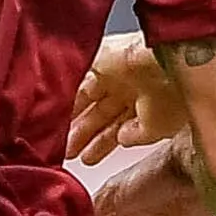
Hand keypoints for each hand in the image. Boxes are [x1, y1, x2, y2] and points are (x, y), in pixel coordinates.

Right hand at [69, 32, 192, 165]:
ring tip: (82, 159)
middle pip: (98, 115)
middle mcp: (125, 86)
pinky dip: (125, 140)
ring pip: (115, 128)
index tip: (53, 126)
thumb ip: (72, 83)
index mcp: (109, 67)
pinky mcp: (157, 125)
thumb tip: (57, 95)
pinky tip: (117, 141)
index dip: (69, 111)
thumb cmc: (126, 56)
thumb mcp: (86, 64)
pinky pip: (137, 136)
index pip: (84, 94)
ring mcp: (142, 106)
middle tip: (64, 149)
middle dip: (81, 132)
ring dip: (98, 144)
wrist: (163, 68)